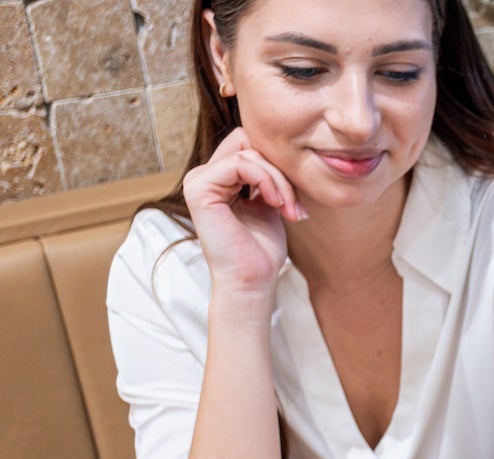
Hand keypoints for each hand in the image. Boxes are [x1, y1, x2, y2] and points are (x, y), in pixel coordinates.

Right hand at [183, 128, 305, 297]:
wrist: (251, 282)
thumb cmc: (261, 251)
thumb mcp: (270, 204)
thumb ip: (269, 178)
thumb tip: (283, 154)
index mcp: (218, 179)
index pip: (249, 145)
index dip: (277, 164)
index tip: (295, 198)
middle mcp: (204, 176)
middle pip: (247, 140)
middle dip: (278, 168)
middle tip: (294, 203)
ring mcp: (198, 180)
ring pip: (248, 152)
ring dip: (278, 179)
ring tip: (290, 209)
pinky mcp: (199, 188)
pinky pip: (241, 163)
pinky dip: (266, 180)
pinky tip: (276, 203)